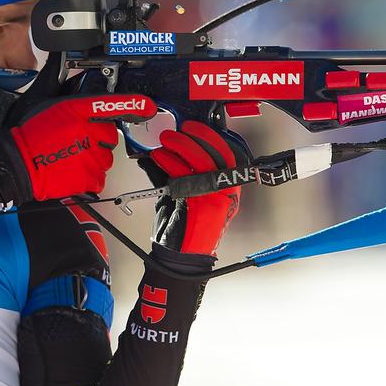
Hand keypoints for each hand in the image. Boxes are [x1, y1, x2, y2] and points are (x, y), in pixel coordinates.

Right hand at [7, 94, 156, 200]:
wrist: (14, 166)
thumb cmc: (25, 134)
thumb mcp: (39, 98)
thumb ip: (56, 79)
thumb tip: (61, 59)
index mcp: (75, 110)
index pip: (111, 104)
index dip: (133, 105)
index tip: (147, 107)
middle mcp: (86, 131)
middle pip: (109, 134)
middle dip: (96, 137)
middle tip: (73, 140)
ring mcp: (90, 156)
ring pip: (105, 157)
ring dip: (92, 157)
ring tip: (68, 156)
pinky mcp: (89, 177)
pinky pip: (99, 177)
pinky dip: (88, 176)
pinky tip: (69, 169)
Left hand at [147, 121, 244, 255]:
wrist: (179, 258)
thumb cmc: (182, 228)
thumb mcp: (181, 193)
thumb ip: (175, 172)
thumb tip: (161, 150)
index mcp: (225, 188)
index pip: (226, 154)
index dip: (210, 137)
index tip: (193, 127)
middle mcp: (226, 193)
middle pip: (215, 155)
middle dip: (193, 138)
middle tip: (173, 132)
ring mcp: (216, 200)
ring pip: (202, 162)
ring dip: (180, 146)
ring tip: (164, 142)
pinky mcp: (203, 206)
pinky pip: (186, 177)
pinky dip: (170, 164)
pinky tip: (159, 158)